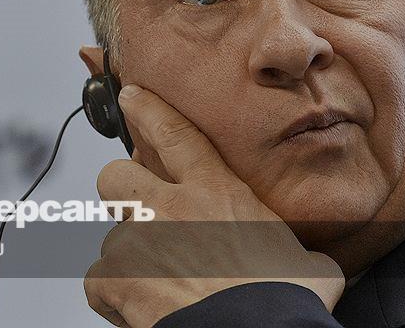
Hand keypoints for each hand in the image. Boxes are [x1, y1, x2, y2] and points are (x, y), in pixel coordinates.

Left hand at [83, 84, 344, 327]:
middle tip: (144, 216)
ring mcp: (137, 244)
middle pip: (114, 176)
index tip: (130, 97)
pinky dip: (115, 295)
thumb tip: (305, 261)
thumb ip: (282, 244)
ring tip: (163, 283)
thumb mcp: (305, 259)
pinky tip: (142, 307)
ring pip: (110, 237)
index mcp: (217, 193)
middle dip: (123, 191)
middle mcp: (168, 208)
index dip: (147, 111)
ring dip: (130, 257)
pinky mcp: (116, 281)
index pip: (173, 133)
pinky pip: (99, 281)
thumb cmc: (286, 304)